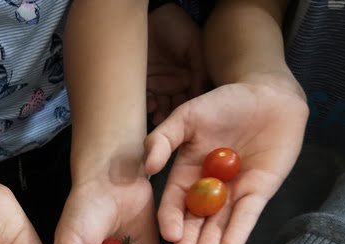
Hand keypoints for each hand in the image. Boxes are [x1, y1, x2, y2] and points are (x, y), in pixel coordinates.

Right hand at [145, 74, 308, 243]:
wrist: (269, 95)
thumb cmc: (225, 102)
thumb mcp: (187, 117)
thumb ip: (163, 139)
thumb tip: (148, 166)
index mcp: (186, 175)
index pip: (174, 203)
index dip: (171, 220)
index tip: (170, 234)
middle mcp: (207, 190)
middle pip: (196, 220)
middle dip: (190, 239)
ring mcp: (233, 193)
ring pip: (220, 223)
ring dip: (211, 241)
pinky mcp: (259, 192)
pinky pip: (247, 214)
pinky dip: (239, 230)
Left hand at [146, 2, 204, 124]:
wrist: (154, 18)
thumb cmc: (179, 29)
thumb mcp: (194, 47)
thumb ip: (199, 70)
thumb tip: (200, 94)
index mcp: (190, 78)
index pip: (192, 99)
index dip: (191, 111)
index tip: (190, 120)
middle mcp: (175, 85)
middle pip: (175, 107)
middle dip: (173, 118)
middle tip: (171, 123)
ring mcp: (159, 85)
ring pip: (160, 106)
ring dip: (160, 114)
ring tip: (159, 118)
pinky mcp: (144, 83)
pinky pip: (145, 98)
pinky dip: (148, 104)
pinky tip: (150, 106)